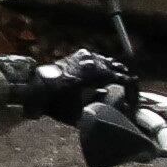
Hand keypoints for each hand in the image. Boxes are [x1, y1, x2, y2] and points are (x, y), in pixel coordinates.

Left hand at [7, 47, 127, 116]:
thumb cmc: (55, 102)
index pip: (126, 79)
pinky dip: (103, 68)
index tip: (133, 102)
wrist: (34, 87)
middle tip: (127, 95)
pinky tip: (101, 79)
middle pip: (119, 68)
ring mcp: (86, 55)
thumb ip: (100, 108)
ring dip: (115, 73)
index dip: (133, 91)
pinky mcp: (78, 54)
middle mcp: (95, 60)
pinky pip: (97, 59)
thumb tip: (117, 110)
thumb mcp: (79, 112)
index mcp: (98, 73)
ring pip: (109, 62)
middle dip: (126, 81)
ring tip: (117, 87)